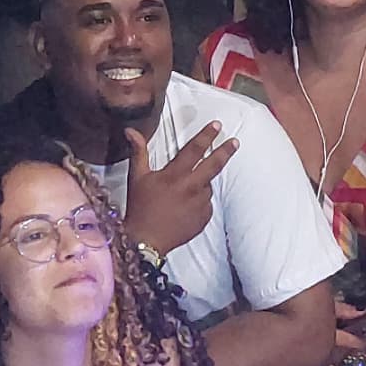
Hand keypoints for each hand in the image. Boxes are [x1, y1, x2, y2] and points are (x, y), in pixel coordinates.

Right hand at [121, 121, 234, 256]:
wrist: (147, 240)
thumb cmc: (140, 207)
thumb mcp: (137, 177)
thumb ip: (138, 152)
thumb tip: (131, 130)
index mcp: (175, 175)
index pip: (194, 149)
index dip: (206, 135)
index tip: (217, 125)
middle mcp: (191, 188)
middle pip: (214, 165)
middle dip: (225, 151)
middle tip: (235, 142)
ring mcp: (200, 204)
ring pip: (207, 186)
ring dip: (202, 183)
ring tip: (184, 192)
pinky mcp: (204, 218)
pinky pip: (206, 204)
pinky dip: (199, 201)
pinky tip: (186, 206)